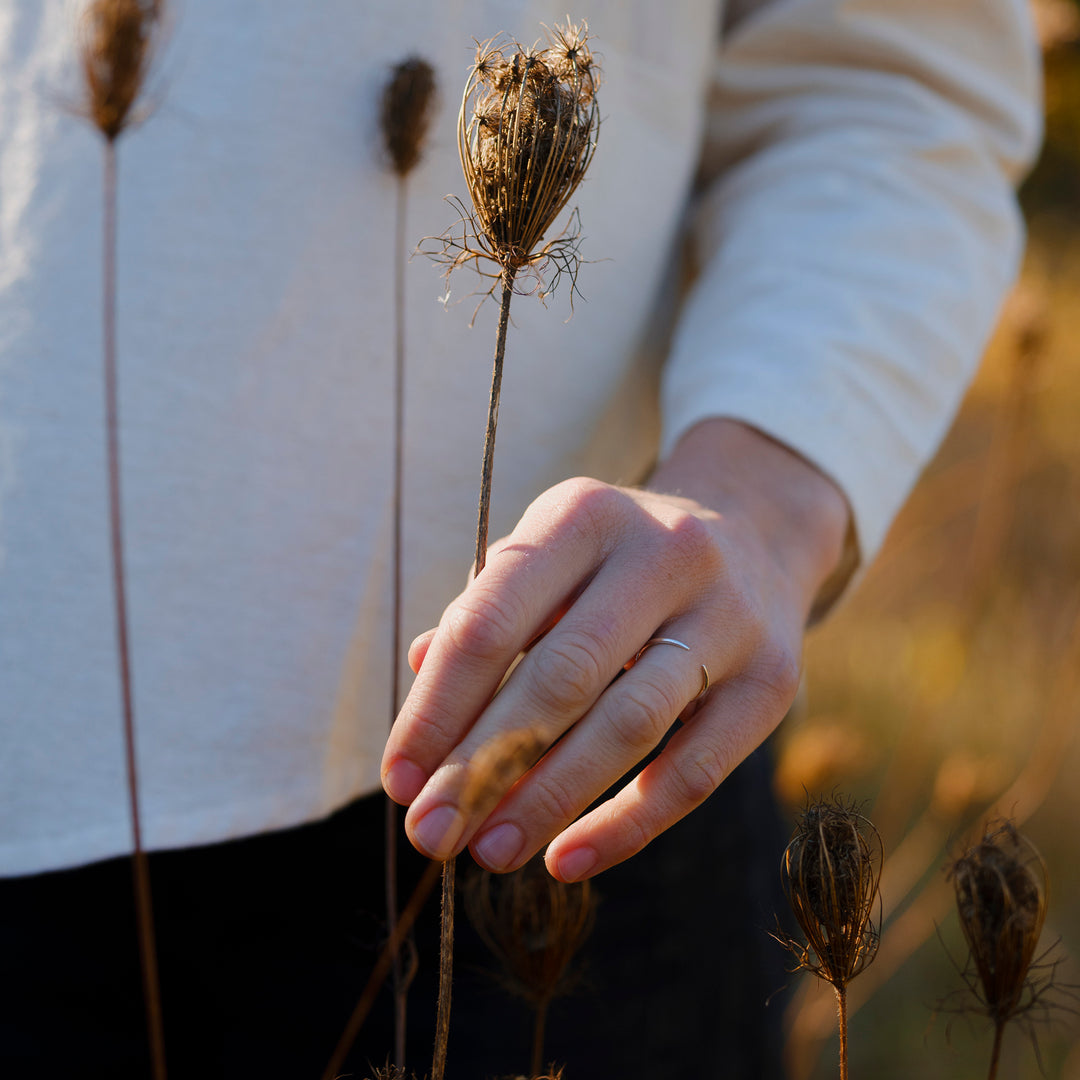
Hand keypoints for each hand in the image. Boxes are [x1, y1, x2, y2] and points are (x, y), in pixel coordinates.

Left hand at [381, 419, 849, 879]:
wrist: (752, 535)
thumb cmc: (615, 562)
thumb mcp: (550, 559)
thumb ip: (486, 614)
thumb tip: (421, 676)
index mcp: (584, 515)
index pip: (491, 622)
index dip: (437, 709)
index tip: (399, 781)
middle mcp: (662, 552)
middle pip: (559, 678)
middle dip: (484, 767)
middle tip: (433, 834)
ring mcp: (727, 615)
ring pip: (629, 726)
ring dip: (550, 800)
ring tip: (491, 853)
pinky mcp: (772, 678)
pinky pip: (697, 770)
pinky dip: (629, 824)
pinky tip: (569, 858)